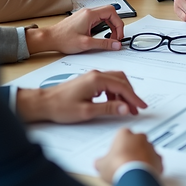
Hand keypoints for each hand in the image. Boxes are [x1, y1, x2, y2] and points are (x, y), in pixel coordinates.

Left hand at [16, 69, 146, 123]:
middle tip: (135, 108)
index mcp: (97, 79)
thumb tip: (126, 108)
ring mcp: (92, 76)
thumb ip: (109, 108)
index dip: (134, 98)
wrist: (44, 103)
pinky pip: (108, 84)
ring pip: (115, 81)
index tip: (141, 107)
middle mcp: (96, 74)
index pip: (122, 87)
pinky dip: (115, 93)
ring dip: (123, 94)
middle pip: (122, 80)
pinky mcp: (89, 81)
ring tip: (125, 108)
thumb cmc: (61, 106)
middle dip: (131, 94)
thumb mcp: (87, 111)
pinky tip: (113, 104)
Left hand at [25, 5, 124, 54]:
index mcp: (90, 14)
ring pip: (105, 15)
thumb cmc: (63, 39)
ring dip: (111, 25)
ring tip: (110, 37)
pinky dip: (104, 25)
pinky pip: (98, 18)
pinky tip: (102, 34)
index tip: (119, 36)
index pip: (112, 12)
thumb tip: (116, 44)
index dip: (119, 24)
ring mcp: (85, 14)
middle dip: (116, 25)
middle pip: (110, 12)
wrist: (49, 38)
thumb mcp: (86, 44)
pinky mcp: (83, 18)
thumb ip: (104, 44)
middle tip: (116, 37)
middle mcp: (88, 12)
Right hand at [95, 129, 163, 183]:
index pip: (122, 135)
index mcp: (125, 134)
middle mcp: (140, 137)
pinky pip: (154, 161)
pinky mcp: (159, 159)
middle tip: (124, 161)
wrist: (134, 177)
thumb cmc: (117, 166)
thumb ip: (101, 162)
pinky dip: (150, 166)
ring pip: (146, 151)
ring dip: (141, 157)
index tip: (115, 154)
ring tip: (133, 169)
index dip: (118, 145)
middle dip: (132, 150)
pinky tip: (143, 173)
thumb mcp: (101, 165)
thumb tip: (98, 163)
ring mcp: (151, 148)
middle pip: (136, 141)